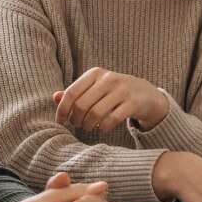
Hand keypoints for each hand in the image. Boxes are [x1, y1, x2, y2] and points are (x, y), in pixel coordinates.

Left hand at [54, 67, 168, 131]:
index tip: (60, 121)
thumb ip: (76, 92)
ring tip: (88, 127)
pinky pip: (111, 120)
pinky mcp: (133, 103)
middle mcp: (108, 79)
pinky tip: (102, 128)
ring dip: (88, 125)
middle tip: (78, 125)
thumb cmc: (114, 92)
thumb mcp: (95, 88)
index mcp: (95, 73)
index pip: (71, 93)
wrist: (146, 94)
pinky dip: (103, 128)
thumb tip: (55, 97)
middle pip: (81, 105)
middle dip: (75, 120)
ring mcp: (122, 90)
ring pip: (95, 114)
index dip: (62, 110)